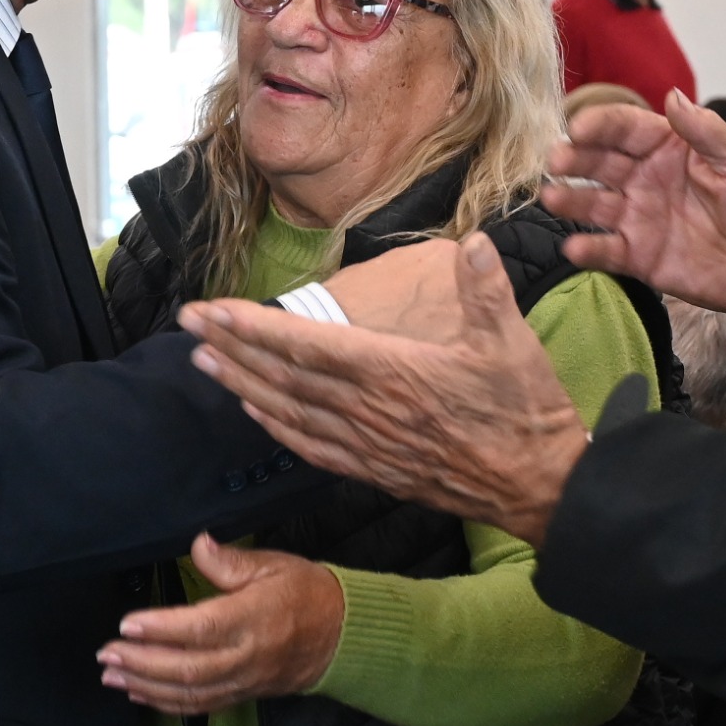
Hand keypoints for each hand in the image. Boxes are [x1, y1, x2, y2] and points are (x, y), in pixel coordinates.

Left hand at [97, 535, 346, 715]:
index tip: (129, 624)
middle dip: (141, 663)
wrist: (340, 637)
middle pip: (188, 668)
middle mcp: (247, 655)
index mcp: (254, 617)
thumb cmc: (307, 594)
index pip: (201, 628)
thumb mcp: (274, 565)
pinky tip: (139, 693)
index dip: (162, 628)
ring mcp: (243, 680)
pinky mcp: (241, 694)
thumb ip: (230, 561)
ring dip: (145, 686)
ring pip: (189, 693)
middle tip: (107, 653)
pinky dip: (165, 703)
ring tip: (112, 673)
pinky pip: (200, 706)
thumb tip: (198, 544)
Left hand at [180, 233, 588, 544]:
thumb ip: (486, 290)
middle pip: (282, 376)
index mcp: (392, 371)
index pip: (305, 343)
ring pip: (288, 412)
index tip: (210, 310)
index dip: (251, 326)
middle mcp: (368, 409)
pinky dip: (275, 427)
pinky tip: (255, 414)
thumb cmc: (525, 412)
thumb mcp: (513, 343)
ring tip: (204, 364)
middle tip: (187, 327)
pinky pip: (310, 446)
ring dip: (242, 386)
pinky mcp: (375, 468)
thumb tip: (473, 240)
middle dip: (231, 349)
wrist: (537, 485)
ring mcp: (368, 443)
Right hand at [542, 93, 725, 317]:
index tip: (578, 127)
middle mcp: (644, 179)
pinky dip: (588, 250)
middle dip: (575, 159)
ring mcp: (638, 218)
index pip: (624, 128)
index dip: (600, 124)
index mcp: (668, 148)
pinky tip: (575, 247)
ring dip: (569, 200)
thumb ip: (707, 132)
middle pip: (599, 163)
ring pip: (593, 205)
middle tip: (557, 160)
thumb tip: (672, 95)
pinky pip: (606, 251)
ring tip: (552, 198)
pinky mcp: (639, 257)